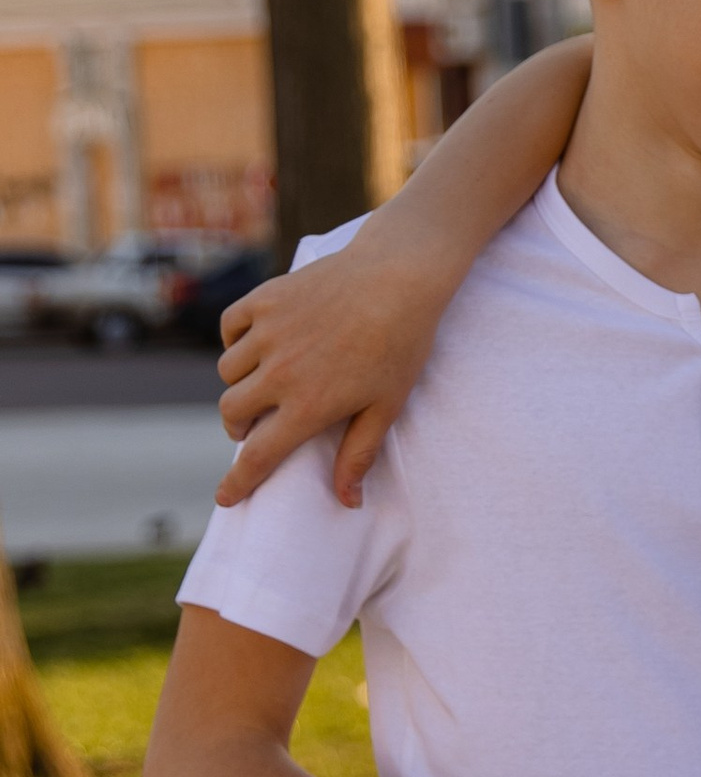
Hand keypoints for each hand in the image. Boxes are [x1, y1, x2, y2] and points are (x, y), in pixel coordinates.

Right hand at [216, 241, 448, 506]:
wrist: (399, 275)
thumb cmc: (401, 344)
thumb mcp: (387, 406)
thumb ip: (360, 454)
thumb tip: (349, 502)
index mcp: (308, 406)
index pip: (258, 456)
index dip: (238, 483)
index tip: (224, 498)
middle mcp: (280, 374)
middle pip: (232, 412)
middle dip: (238, 426)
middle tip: (255, 425)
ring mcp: (268, 334)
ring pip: (228, 372)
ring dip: (239, 384)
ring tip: (262, 382)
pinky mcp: (264, 300)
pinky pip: (230, 327)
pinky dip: (235, 339)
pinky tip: (255, 343)